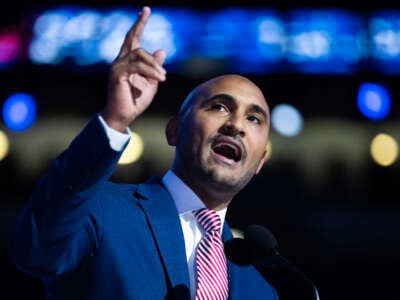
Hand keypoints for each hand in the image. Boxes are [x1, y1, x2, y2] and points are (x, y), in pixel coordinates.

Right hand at [101, 6, 166, 131]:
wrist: (123, 116)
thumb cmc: (135, 101)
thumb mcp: (151, 83)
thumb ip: (155, 68)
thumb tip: (161, 50)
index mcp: (128, 62)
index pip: (133, 39)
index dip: (139, 24)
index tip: (145, 10)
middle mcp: (120, 61)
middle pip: (132, 40)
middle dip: (141, 29)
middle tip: (150, 28)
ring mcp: (117, 66)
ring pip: (138, 54)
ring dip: (154, 66)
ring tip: (163, 77)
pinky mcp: (117, 74)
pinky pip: (137, 66)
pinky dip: (150, 71)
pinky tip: (159, 79)